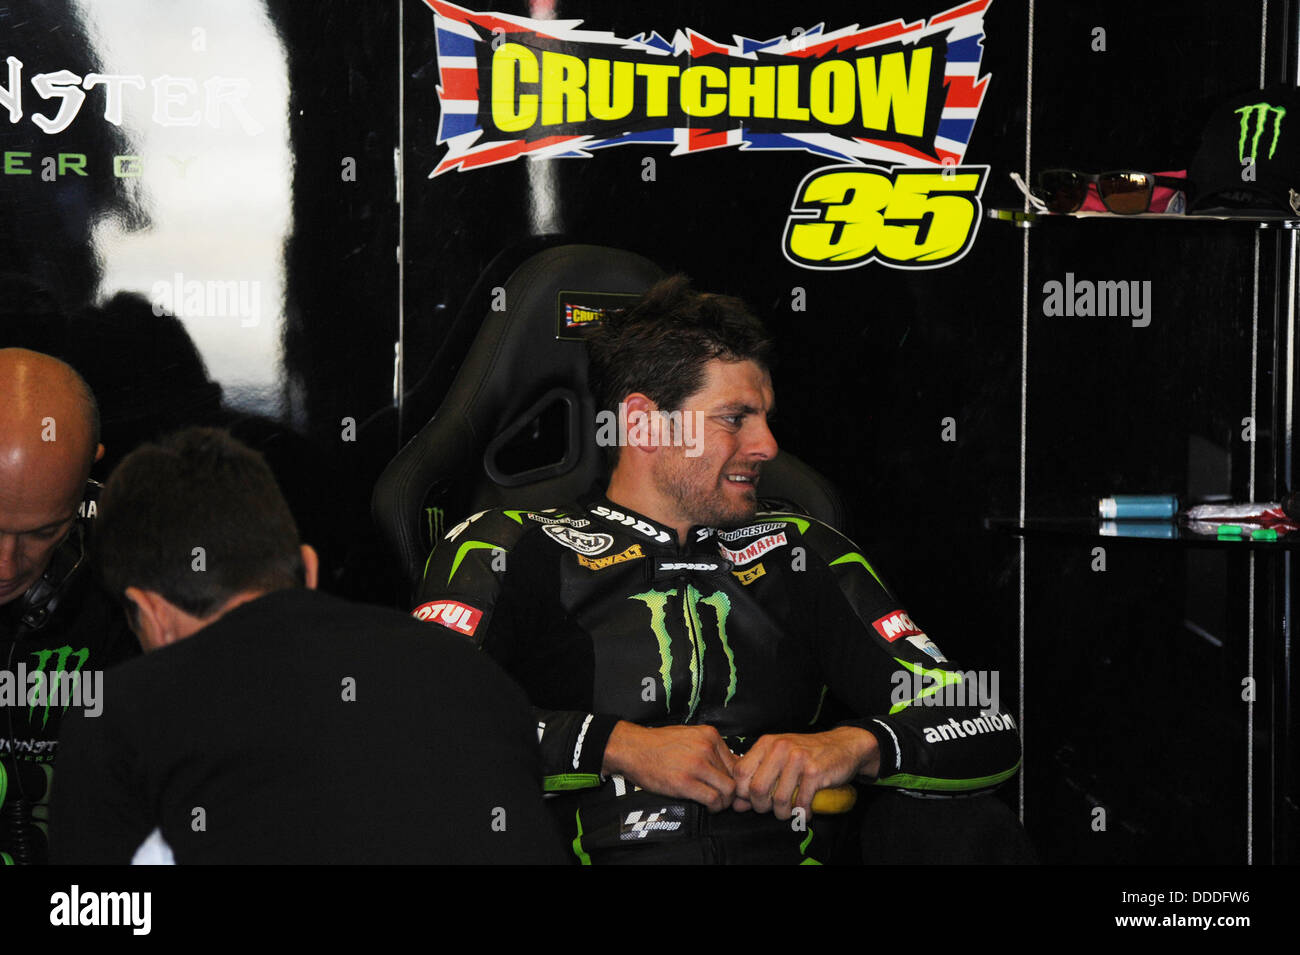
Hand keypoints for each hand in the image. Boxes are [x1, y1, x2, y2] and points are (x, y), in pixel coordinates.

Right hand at [602, 721, 737, 811]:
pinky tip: (706, 807)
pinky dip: (714, 807)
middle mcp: (706, 747)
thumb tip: (730, 765)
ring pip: (727, 790)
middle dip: (730, 792)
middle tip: (722, 799)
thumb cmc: (658, 744)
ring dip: (724, 802)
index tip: (727, 786)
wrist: (633, 749)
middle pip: (733, 777)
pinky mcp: (685, 782)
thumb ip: (710, 748)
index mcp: (709, 735)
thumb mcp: (689, 736)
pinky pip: (713, 799)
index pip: (736, 761)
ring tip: (715, 804)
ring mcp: (696, 765)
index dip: (734, 778)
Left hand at [732, 727, 878, 819]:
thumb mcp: (778, 759)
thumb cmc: (806, 754)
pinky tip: (805, 812)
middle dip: (761, 807)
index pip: (740, 772)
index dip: (742, 792)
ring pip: (779, 799)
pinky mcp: (815, 771)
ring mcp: (798, 759)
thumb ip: (756, 778)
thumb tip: (736, 805)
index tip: (752, 800)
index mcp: (766, 743)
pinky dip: (802, 813)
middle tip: (771, 809)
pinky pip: (801, 802)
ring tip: (790, 812)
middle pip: (756, 789)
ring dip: (783, 813)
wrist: (842, 745)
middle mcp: (780, 748)